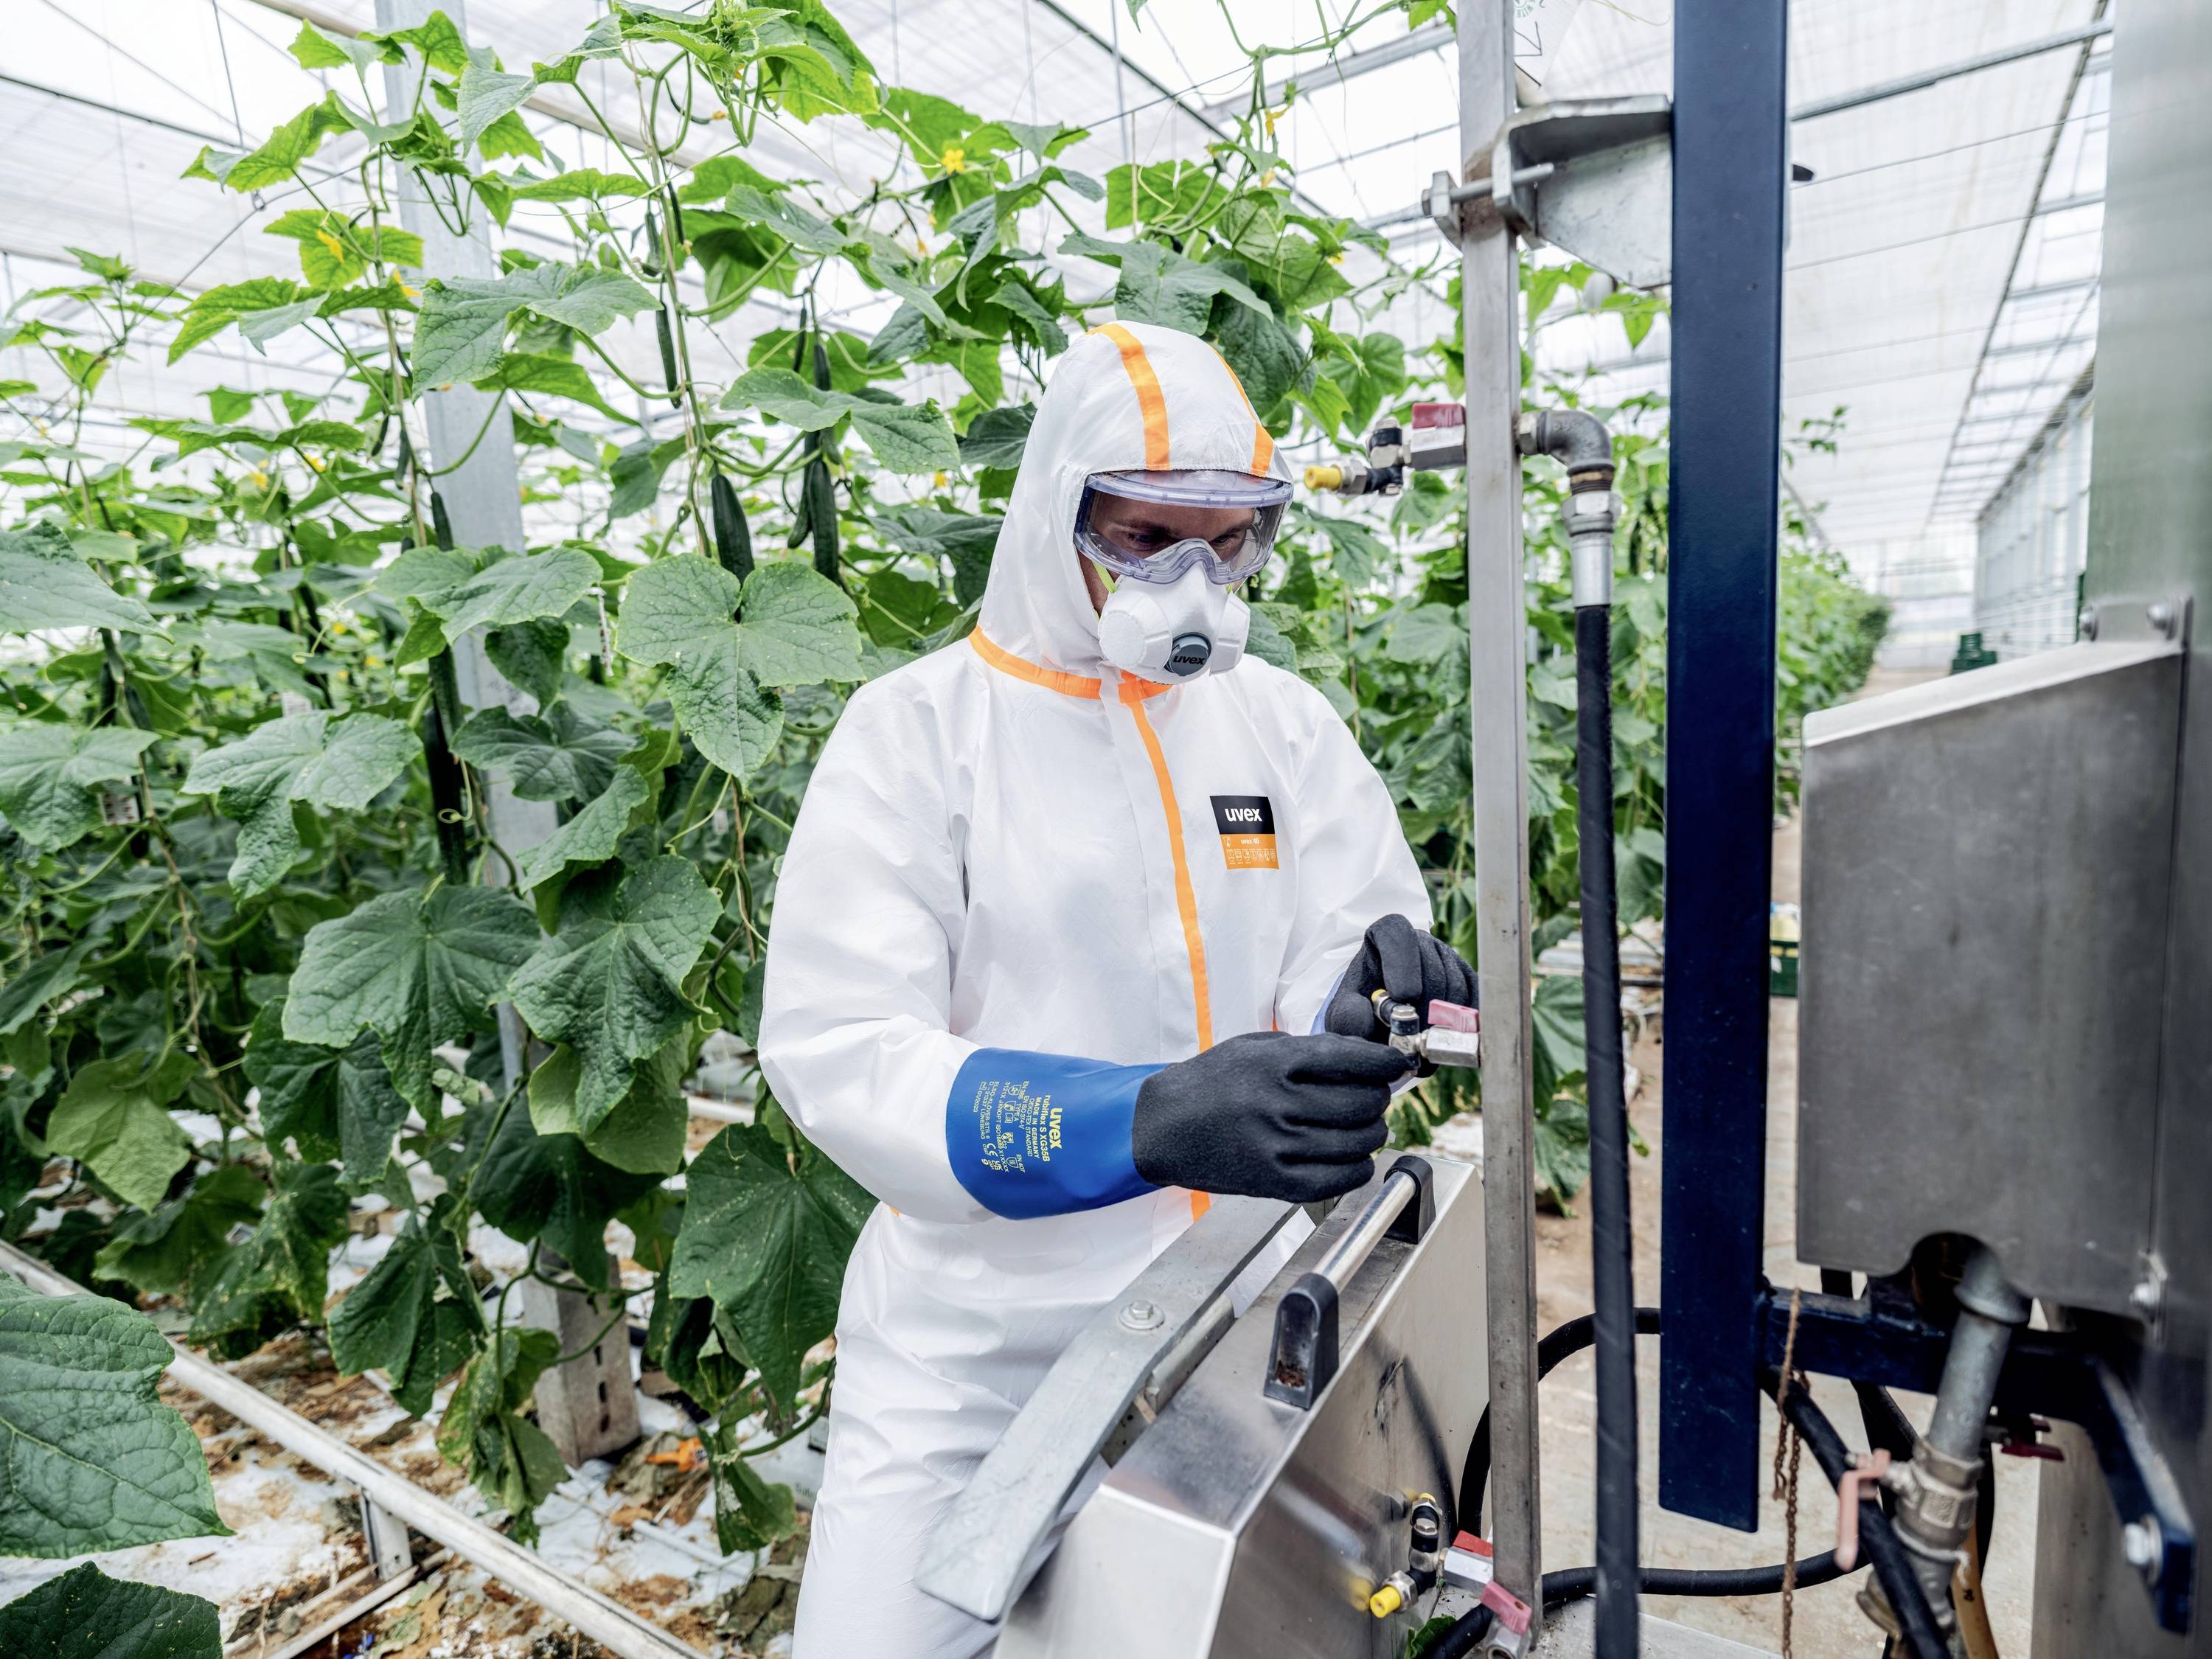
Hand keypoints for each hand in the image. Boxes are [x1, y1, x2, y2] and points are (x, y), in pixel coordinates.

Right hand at [1131, 1032, 1407, 1203]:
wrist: (1162, 1126)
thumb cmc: (1210, 1082)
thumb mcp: (1253, 1047)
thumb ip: (1306, 1050)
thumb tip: (1363, 1059)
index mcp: (1272, 1063)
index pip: (1350, 1059)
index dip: (1384, 1062)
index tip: (1397, 1064)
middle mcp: (1275, 1103)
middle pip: (1361, 1102)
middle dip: (1378, 1098)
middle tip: (1375, 1096)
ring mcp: (1274, 1145)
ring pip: (1356, 1142)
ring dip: (1372, 1133)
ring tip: (1366, 1127)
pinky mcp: (1272, 1182)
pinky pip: (1338, 1179)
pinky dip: (1358, 1168)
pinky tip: (1355, 1158)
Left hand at [1324, 915, 1476, 1072]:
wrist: (1379, 1021)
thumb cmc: (1360, 1012)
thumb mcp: (1345, 1015)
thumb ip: (1349, 1016)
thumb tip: (1366, 1022)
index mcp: (1384, 936)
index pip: (1397, 934)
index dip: (1403, 965)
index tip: (1401, 997)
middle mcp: (1419, 940)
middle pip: (1432, 965)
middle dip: (1425, 1004)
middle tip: (1415, 1035)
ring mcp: (1446, 955)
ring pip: (1455, 983)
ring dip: (1443, 1017)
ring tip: (1426, 1042)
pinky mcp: (1465, 975)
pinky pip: (1473, 995)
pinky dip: (1464, 1020)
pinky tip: (1448, 1039)